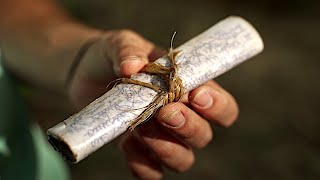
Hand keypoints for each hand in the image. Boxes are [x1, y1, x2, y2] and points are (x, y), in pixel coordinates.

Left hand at [70, 30, 238, 178]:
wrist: (86, 74)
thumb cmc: (114, 57)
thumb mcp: (121, 45)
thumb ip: (128, 51)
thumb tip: (132, 67)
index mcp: (188, 89)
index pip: (221, 106)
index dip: (217, 106)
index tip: (197, 95)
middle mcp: (180, 117)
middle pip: (204, 136)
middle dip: (189, 127)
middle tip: (165, 112)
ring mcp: (160, 138)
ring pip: (182, 159)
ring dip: (166, 148)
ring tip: (141, 127)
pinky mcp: (137, 152)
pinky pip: (150, 172)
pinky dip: (142, 164)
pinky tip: (126, 144)